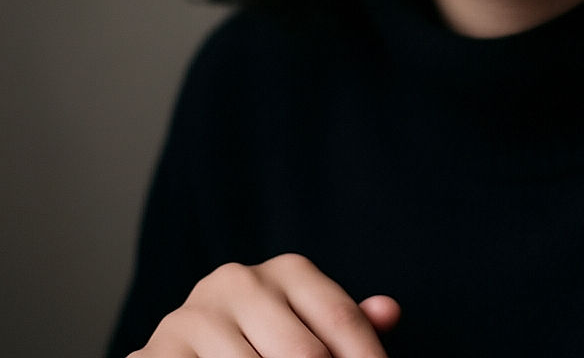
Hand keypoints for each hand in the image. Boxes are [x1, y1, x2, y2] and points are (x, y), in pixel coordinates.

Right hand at [127, 253, 400, 356]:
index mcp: (286, 270)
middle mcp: (239, 280)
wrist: (186, 352)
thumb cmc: (263, 344)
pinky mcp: (157, 350)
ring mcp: (194, 314)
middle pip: (305, 352)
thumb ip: (346, 325)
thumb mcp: (305, 327)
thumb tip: (390, 312)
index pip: (341, 318)